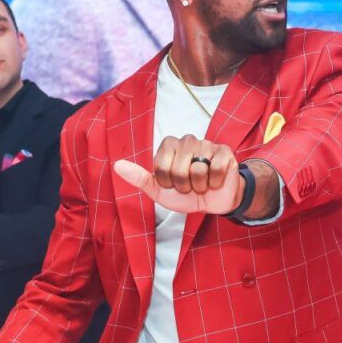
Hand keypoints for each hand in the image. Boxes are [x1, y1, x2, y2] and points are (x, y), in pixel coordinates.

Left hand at [114, 136, 242, 215]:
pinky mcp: (225, 152)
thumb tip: (117, 166)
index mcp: (169, 145)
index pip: (161, 166)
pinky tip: (215, 181)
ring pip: (198, 170)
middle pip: (179, 169)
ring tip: (202, 183)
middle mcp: (188, 140)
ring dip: (200, 186)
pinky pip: (215, 169)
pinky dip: (214, 182)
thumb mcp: (158, 190)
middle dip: (184, 186)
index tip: (172, 184)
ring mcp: (207, 144)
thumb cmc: (184, 194)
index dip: (167, 182)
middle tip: (189, 186)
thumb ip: (138, 178)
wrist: (212, 202)